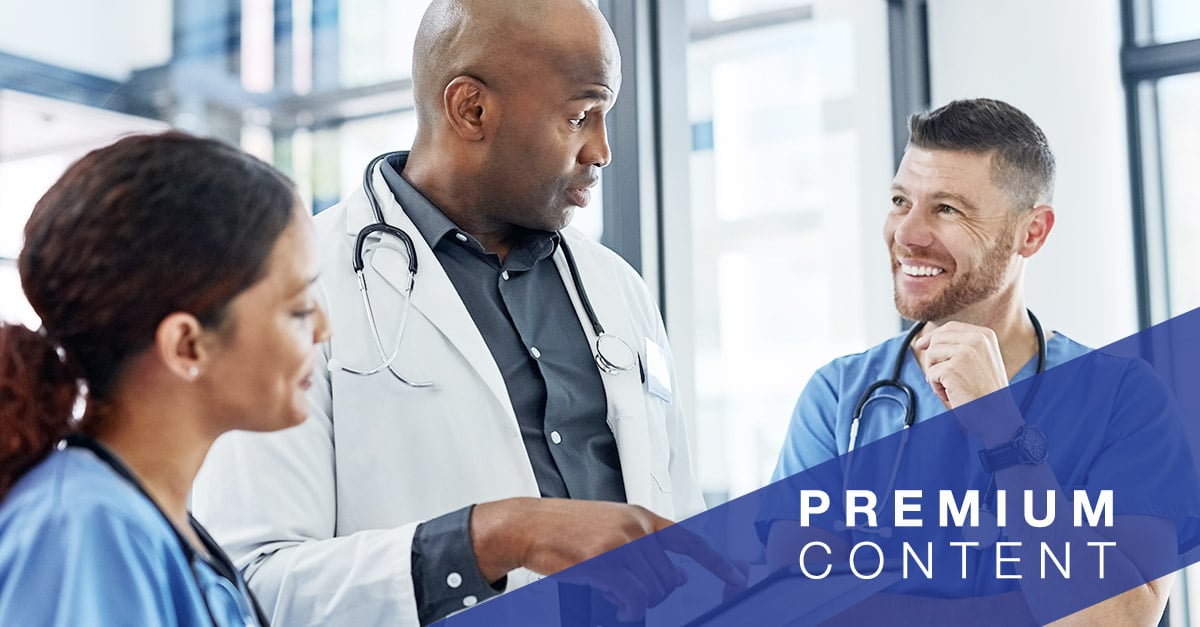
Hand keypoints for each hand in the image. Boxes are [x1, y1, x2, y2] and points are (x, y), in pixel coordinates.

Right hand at [472, 498, 744, 620]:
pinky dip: (631, 609)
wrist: (529, 525)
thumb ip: (645, 549)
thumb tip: (678, 576)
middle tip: (632, 595)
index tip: (738, 575)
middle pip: (670, 576)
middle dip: (657, 594)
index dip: (717, 561)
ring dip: (641, 603)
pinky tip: (621, 607)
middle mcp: (636, 527)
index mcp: (641, 516)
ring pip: (655, 589)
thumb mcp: (613, 531)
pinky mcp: (603, 561)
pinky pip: (634, 597)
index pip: (689, 540)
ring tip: (622, 600)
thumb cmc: (567, 530)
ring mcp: (620, 543)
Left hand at [911, 322, 1007, 410]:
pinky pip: (930, 374)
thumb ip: (959, 347)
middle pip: (937, 339)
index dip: (933, 337)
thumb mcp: (979, 361)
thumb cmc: (986, 393)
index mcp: (985, 335)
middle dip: (934, 359)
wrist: (998, 416)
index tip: (922, 346)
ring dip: (936, 374)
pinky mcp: (952, 368)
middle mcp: (976, 339)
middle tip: (945, 378)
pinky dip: (937, 388)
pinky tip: (953, 395)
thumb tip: (923, 342)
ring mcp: (965, 352)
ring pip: (931, 355)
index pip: (950, 327)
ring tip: (952, 387)